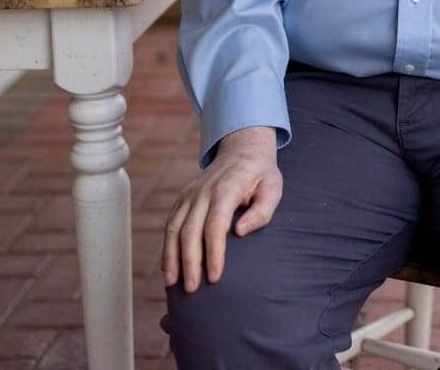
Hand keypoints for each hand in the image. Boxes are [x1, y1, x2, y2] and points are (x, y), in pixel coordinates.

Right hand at [161, 126, 281, 292]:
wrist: (243, 149)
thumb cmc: (261, 174)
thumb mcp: (273, 187)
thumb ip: (261, 211)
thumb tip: (241, 232)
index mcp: (226, 190)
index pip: (215, 226)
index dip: (213, 253)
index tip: (215, 277)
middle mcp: (202, 192)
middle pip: (190, 231)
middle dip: (189, 262)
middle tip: (192, 289)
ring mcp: (190, 194)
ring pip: (174, 228)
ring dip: (171, 257)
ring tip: (171, 284)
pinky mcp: (183, 198)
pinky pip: (170, 224)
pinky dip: (167, 246)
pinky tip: (168, 267)